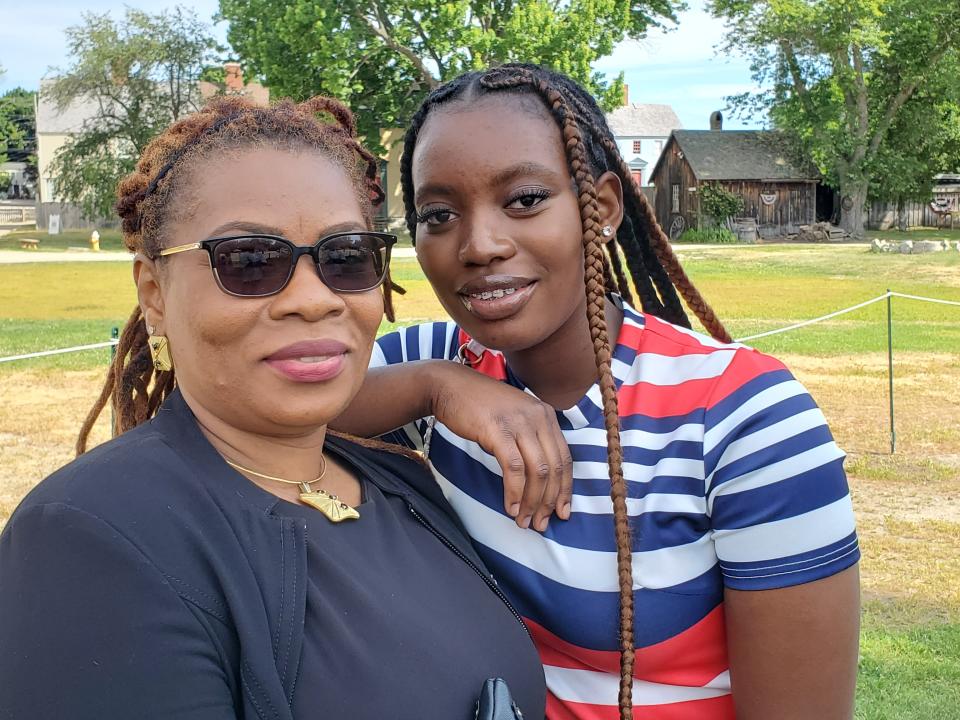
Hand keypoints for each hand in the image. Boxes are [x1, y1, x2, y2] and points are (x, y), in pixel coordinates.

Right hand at [428, 362, 572, 530]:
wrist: (448, 386)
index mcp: (546, 415)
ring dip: (532, 501)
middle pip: (554, 468)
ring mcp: (519, 422)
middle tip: (541, 523)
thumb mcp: (514, 417)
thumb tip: (538, 479)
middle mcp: (538, 417)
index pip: (565, 458)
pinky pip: (514, 468)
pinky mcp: (498, 430)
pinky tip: (510, 507)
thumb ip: (530, 439)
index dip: (565, 489)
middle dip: (549, 501)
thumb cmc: (479, 406)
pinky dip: (514, 491)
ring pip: (537, 471)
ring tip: (524, 521)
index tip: (562, 512)